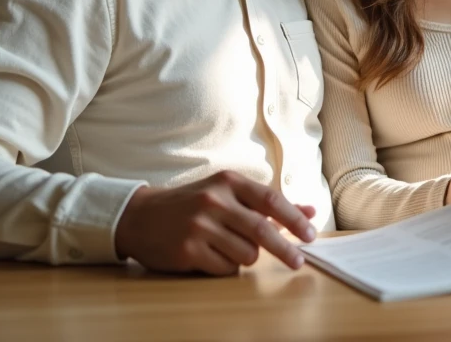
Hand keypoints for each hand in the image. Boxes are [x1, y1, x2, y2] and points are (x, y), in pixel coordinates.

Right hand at [114, 170, 316, 275]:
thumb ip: (267, 203)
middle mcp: (214, 201)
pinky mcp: (188, 250)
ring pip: (246, 254)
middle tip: (298, 262)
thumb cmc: (191, 204)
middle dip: (285, 250)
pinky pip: (225, 268)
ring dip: (246, 257)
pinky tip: (211, 256)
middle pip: (262, 230)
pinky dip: (226, 267)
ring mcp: (200, 226)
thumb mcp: (227, 193)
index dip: (294, 219)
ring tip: (228, 247)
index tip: (310, 235)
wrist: (140, 216)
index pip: (270, 200)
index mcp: (228, 181)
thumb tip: (309, 211)